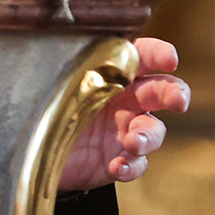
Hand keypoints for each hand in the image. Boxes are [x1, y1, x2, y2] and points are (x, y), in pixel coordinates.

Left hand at [58, 38, 188, 190]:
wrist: (37, 152)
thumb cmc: (45, 109)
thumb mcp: (47, 83)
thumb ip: (54, 65)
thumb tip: (45, 47)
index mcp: (112, 74)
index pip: (141, 56)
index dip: (159, 53)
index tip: (170, 59)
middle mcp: (125, 100)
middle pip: (162, 91)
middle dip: (175, 93)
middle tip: (178, 101)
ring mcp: (125, 131)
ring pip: (153, 130)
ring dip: (148, 136)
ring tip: (132, 143)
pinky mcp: (120, 159)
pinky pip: (137, 163)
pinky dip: (132, 166)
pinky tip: (118, 167)